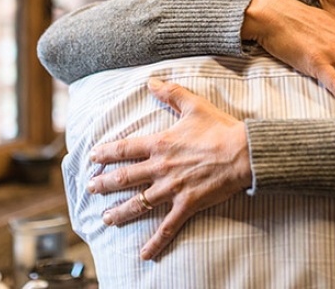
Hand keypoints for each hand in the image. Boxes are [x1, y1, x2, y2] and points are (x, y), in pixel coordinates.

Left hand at [87, 78, 251, 259]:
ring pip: (139, 203)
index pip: (125, 149)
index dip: (105, 153)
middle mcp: (161, 167)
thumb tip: (151, 81)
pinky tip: (144, 254)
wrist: (243, 153)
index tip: (92, 158)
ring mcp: (172, 188)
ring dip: (120, 213)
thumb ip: (170, 93)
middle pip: (124, 179)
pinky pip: (168, 226)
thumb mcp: (194, 105)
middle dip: (104, 185)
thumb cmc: (220, 129)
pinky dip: (156, 242)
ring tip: (106, 219)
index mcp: (160, 144)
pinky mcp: (187, 204)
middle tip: (90, 189)